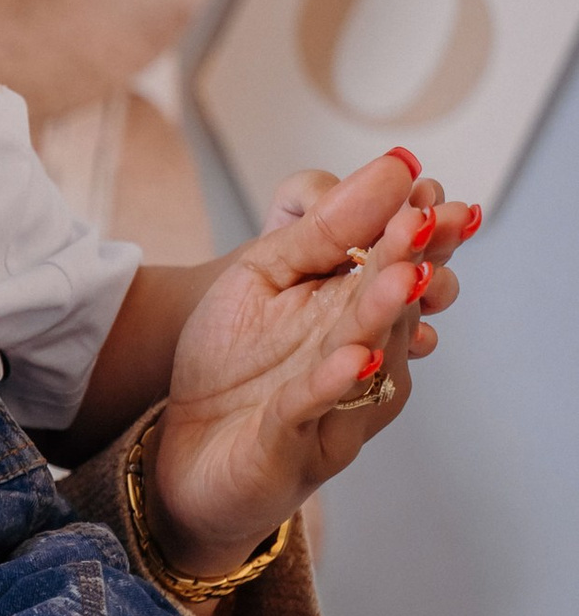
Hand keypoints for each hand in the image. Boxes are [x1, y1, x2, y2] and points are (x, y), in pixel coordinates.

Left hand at [150, 147, 478, 577]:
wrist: (186, 450)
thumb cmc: (231, 361)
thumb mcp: (264, 274)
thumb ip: (324, 226)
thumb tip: (396, 165)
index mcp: (355, 311)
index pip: (402, 263)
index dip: (420, 231)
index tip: (429, 193)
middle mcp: (362, 359)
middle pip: (394, 307)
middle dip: (413, 263)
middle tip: (427, 222)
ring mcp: (334, 408)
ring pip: (367, 356)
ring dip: (383, 315)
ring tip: (403, 276)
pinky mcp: (291, 447)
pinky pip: (313, 410)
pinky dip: (333, 383)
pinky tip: (355, 355)